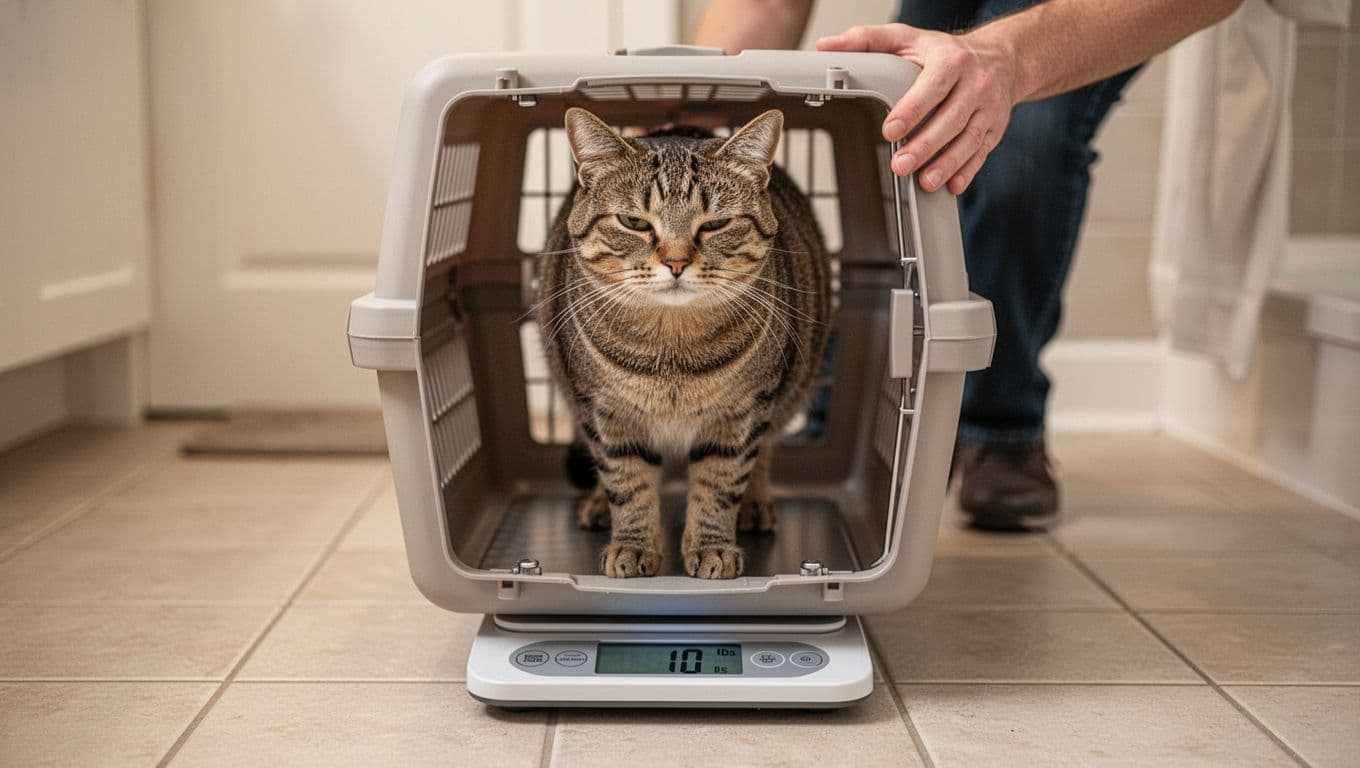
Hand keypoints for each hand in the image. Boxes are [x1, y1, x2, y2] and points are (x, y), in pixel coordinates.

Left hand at [817, 23, 1017, 193]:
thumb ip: (867, 40)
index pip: (932, 87)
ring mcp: (988, 108)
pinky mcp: (995, 128)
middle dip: (925, 145)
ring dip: (947, 164)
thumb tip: (827, 46)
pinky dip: (968, 171)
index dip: (912, 110)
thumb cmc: (945, 52)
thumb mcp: (907, 38)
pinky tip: (951, 186)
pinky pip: (983, 152)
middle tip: (900, 165)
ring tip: (925, 182)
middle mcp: (975, 83)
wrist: (1000, 57)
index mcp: (951, 60)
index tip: (890, 131)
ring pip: (969, 139)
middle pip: (952, 118)